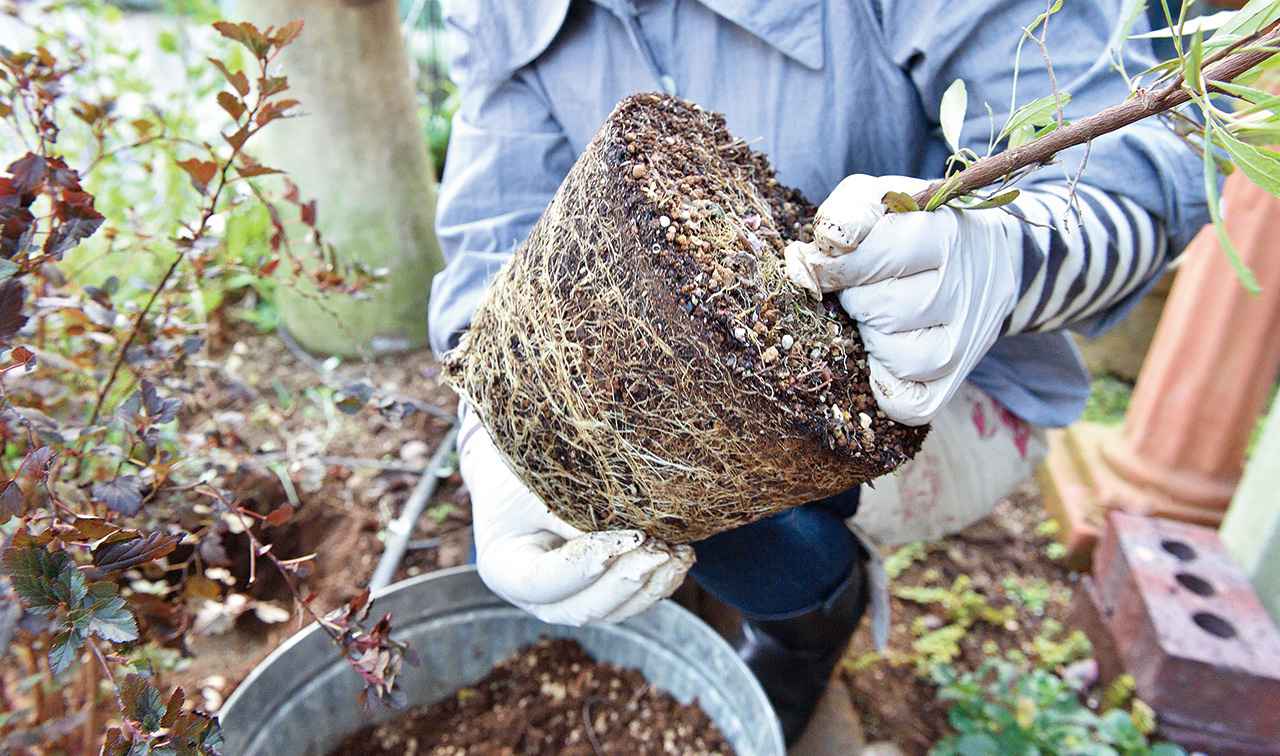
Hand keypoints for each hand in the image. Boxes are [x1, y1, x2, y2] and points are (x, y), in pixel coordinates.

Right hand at [458, 408, 693, 625]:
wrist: (520, 465)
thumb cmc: (521, 464)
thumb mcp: (534, 480)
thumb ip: (570, 512)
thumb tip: (627, 532)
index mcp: (505, 568)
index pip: (545, 580)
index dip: (588, 563)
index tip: (630, 537)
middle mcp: (532, 597)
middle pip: (582, 607)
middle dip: (626, 581)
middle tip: (660, 552)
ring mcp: (565, 599)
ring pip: (611, 610)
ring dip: (649, 587)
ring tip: (679, 555)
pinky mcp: (594, 591)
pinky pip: (627, 601)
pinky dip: (656, 585)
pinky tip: (680, 559)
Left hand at [785, 175, 1020, 425]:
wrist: (991, 256)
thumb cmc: (917, 226)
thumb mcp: (885, 199)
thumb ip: (847, 213)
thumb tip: (821, 251)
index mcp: (947, 234)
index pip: (880, 255)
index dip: (839, 263)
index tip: (827, 263)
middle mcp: (965, 289)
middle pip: (882, 309)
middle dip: (857, 298)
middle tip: (863, 288)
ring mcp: (967, 341)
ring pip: (898, 358)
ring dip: (872, 339)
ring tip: (877, 317)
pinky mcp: (957, 379)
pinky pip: (911, 404)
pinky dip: (886, 387)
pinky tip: (882, 357)